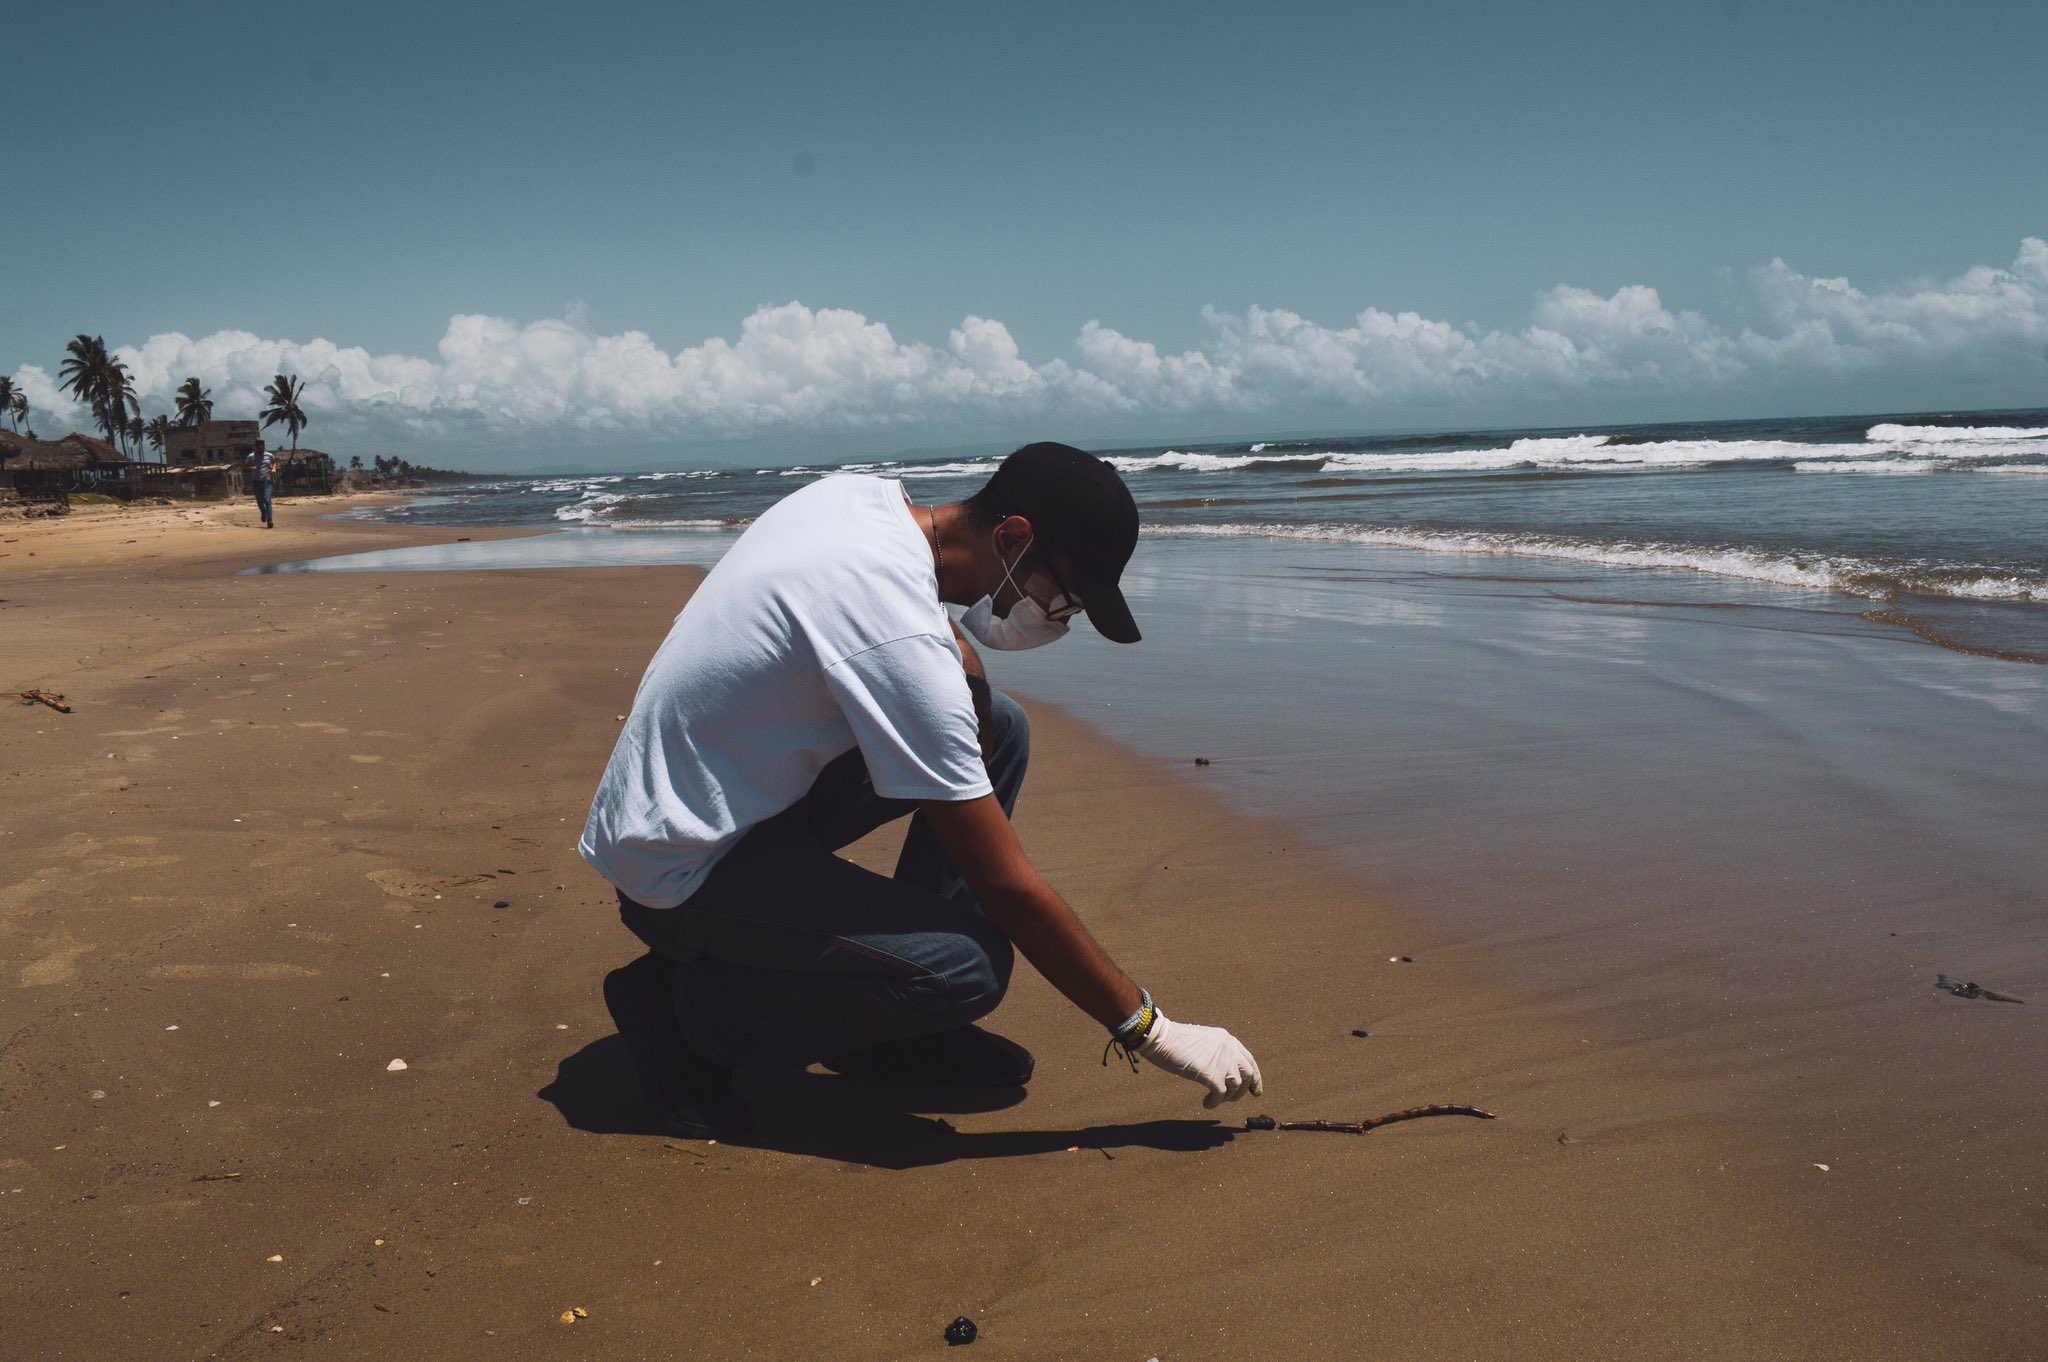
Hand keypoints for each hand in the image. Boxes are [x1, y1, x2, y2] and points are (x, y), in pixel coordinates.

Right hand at [1137, 1013, 1262, 1108]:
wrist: (1161, 1038)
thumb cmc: (1175, 1040)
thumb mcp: (1203, 1041)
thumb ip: (1216, 1052)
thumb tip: (1222, 1071)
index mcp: (1227, 1039)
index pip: (1249, 1060)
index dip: (1255, 1077)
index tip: (1256, 1090)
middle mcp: (1229, 1049)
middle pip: (1248, 1073)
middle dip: (1245, 1089)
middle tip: (1232, 1099)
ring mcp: (1222, 1061)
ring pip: (1237, 1085)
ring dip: (1228, 1097)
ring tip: (1215, 1099)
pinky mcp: (1211, 1074)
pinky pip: (1221, 1094)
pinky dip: (1215, 1102)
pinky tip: (1207, 1103)